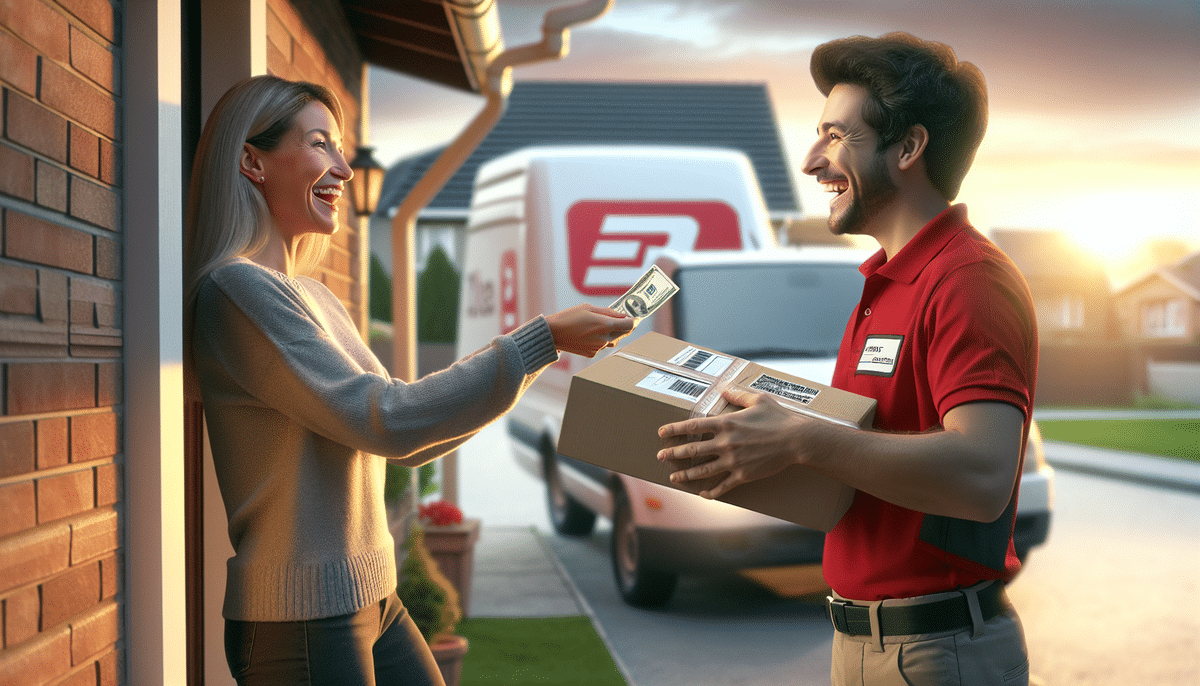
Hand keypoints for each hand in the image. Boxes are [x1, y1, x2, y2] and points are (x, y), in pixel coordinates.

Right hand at [545, 304, 633, 356]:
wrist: (552, 334)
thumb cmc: (569, 317)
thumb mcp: (589, 308)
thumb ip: (608, 312)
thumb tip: (622, 315)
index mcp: (604, 325)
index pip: (629, 325)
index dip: (635, 320)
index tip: (636, 317)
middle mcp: (604, 339)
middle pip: (624, 333)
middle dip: (625, 326)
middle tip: (624, 319)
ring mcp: (598, 348)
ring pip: (614, 340)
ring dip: (614, 333)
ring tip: (604, 325)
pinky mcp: (592, 353)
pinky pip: (603, 345)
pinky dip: (602, 339)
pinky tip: (591, 333)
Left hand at [656, 387, 813, 498]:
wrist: (797, 440)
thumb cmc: (779, 417)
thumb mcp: (758, 399)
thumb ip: (737, 394)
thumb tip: (723, 388)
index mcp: (727, 422)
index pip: (693, 426)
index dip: (675, 429)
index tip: (662, 433)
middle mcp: (726, 442)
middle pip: (693, 449)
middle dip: (674, 454)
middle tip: (660, 457)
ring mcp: (734, 460)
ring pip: (703, 470)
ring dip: (686, 474)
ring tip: (674, 477)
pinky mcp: (743, 474)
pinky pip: (724, 485)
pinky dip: (712, 491)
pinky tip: (703, 494)